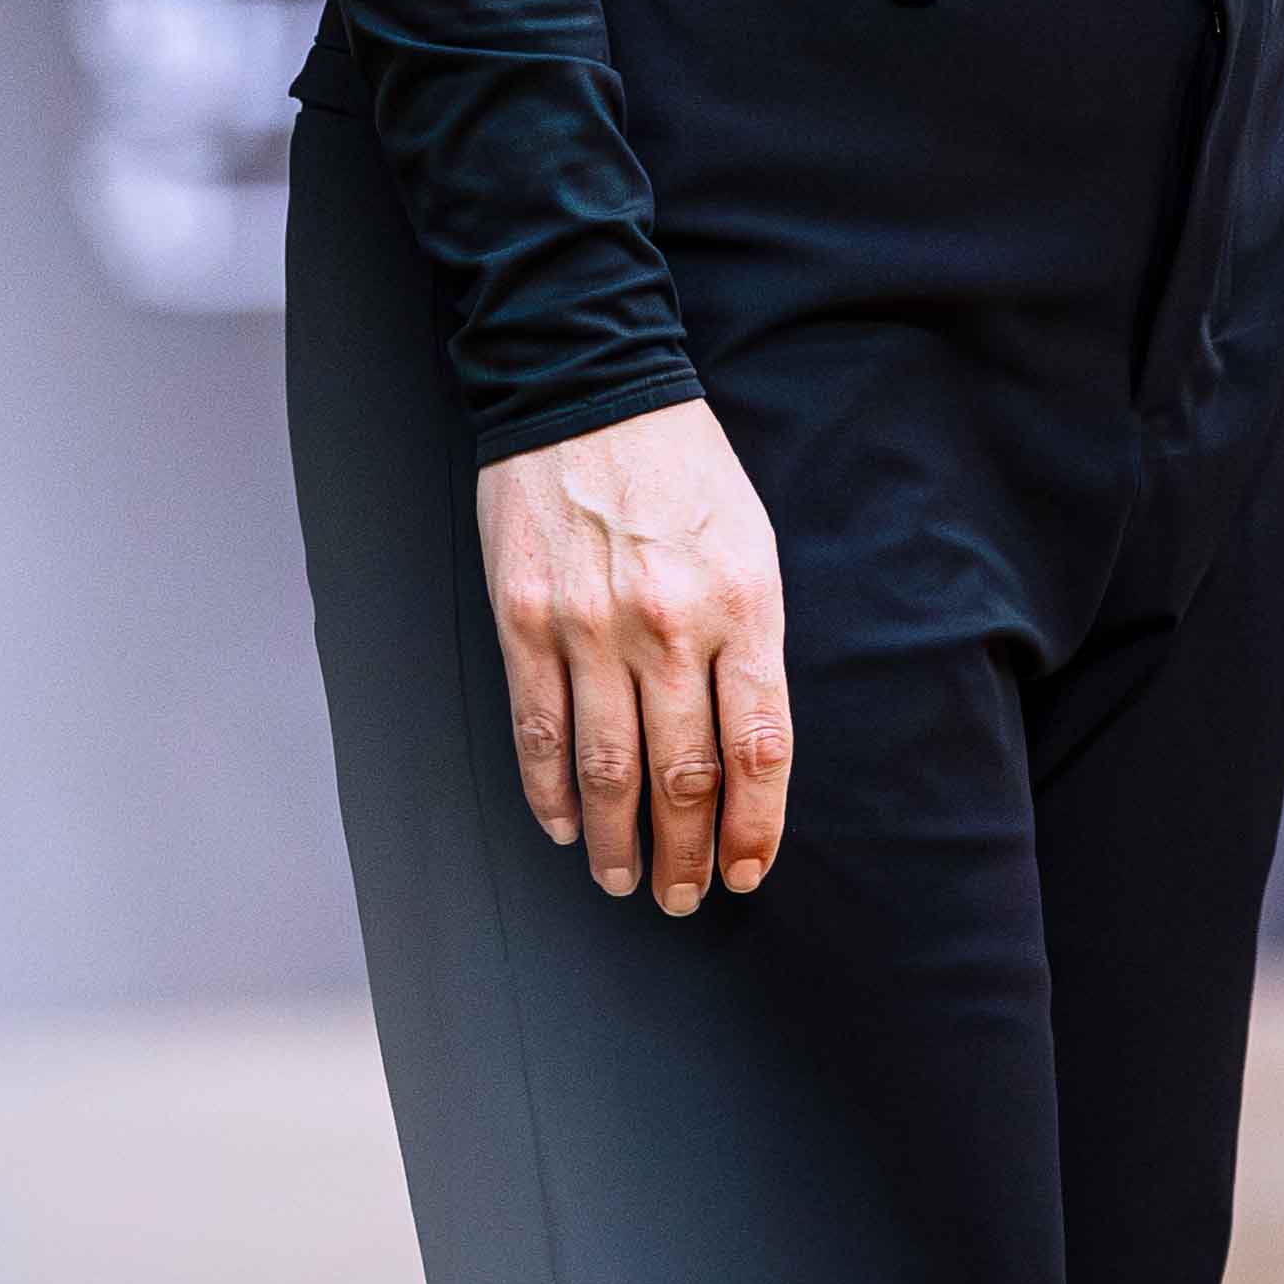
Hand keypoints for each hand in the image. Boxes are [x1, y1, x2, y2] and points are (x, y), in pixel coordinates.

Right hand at [475, 397, 791, 912]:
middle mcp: (669, 623)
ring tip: (624, 879)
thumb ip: (749, 640)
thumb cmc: (684, 470)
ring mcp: (591, 625)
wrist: (589, 387)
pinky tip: (566, 826)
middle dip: (686, 855)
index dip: (755, 826)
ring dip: (619, 843)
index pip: (758, 746)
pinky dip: (551, 794)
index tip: (747, 872)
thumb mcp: (751, 542)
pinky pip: (538, 731)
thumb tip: (741, 748)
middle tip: (682, 897)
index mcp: (742, 602)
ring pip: (608, 771)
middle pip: (684, 775)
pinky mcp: (525, 620)